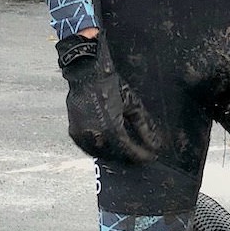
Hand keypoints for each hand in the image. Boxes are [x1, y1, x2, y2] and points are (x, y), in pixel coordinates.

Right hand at [56, 32, 161, 164]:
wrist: (86, 73)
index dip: (142, 156)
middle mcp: (95, 136)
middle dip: (129, 157)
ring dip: (115, 156)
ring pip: (101, 155)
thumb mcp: (132, 104)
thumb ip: (145, 126)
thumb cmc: (111, 85)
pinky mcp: (74, 133)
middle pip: (116, 156)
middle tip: (140, 154)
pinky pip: (89, 148)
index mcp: (111, 129)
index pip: (130, 151)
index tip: (151, 157)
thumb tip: (155, 143)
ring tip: (126, 152)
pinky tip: (109, 146)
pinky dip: (100, 150)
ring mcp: (82, 136)